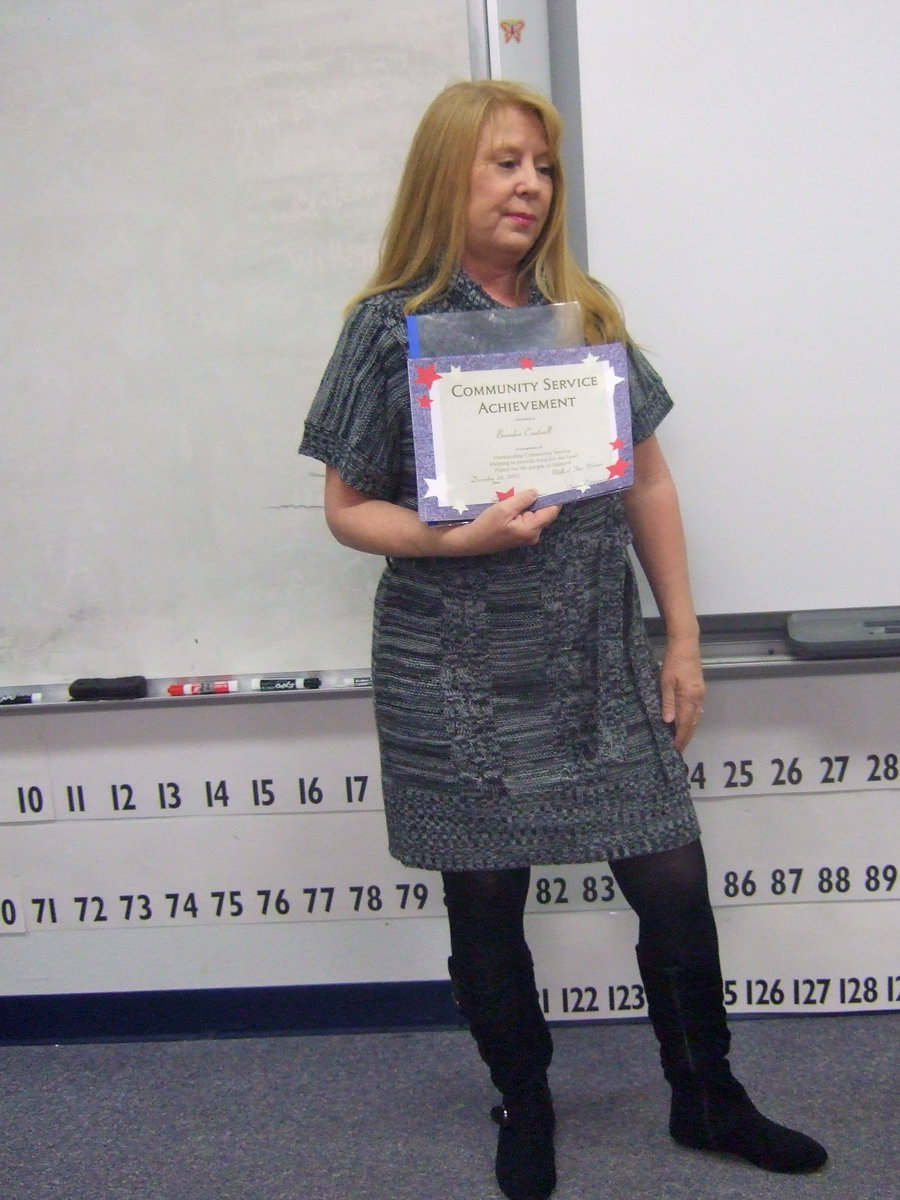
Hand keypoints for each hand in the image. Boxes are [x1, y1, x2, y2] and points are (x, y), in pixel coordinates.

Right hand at [450, 489, 560, 554]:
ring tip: (525, 486)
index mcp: (531, 529)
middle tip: (538, 479)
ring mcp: (526, 535)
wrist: (470, 541)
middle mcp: (533, 534)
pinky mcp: (518, 534)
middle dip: (541, 497)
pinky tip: (516, 499)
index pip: (551, 511)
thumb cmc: (486, 526)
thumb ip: (522, 500)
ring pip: (534, 514)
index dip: (554, 496)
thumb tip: (536, 491)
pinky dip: (523, 509)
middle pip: (544, 512)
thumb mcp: (504, 509)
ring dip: (530, 502)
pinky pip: (526, 518)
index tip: (554, 481)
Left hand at [659, 637, 704, 752]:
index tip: (675, 749)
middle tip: (678, 750)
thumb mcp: (665, 682)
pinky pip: (696, 711)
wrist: (686, 645)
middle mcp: (698, 699)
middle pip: (693, 724)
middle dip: (686, 737)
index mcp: (689, 698)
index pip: (685, 724)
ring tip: (680, 740)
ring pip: (696, 718)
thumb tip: (668, 722)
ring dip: (689, 730)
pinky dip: (691, 720)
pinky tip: (685, 724)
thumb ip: (667, 702)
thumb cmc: (673, 662)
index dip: (681, 738)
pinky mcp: (699, 690)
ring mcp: (700, 695)